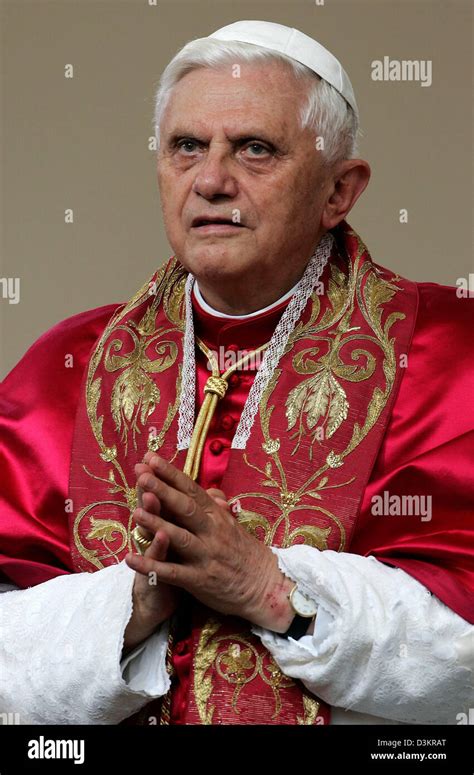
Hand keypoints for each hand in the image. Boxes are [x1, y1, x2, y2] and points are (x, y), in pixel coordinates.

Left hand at [124, 453, 294, 632]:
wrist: (265, 586)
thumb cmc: (245, 553)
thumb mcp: (233, 525)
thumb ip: (217, 508)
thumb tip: (212, 491)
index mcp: (217, 516)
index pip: (192, 489)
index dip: (171, 473)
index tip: (150, 457)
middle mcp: (212, 532)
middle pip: (185, 507)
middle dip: (162, 489)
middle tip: (141, 474)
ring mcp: (206, 555)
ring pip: (179, 537)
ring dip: (156, 524)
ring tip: (135, 512)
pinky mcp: (200, 580)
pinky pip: (172, 573)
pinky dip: (151, 566)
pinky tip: (130, 559)